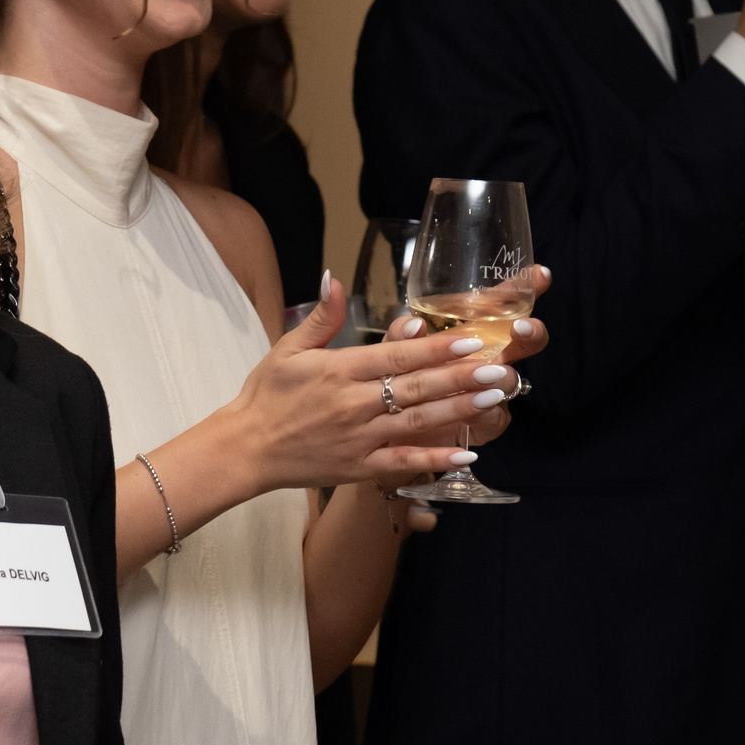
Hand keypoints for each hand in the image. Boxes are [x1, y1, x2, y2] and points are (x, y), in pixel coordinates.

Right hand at [225, 272, 551, 490]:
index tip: (470, 339)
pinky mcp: (359, 467)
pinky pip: (403, 463)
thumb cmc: (267, 395)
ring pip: (417, 422)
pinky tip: (467, 453)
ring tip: (495, 399)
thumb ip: (321, 316)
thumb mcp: (288, 348)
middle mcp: (353, 403)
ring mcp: (359, 438)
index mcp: (339, 370)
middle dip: (461, 378)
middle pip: (416, 388)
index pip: (396, 355)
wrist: (245, 448)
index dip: (436, 348)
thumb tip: (333, 277)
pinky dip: (435, 459)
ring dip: (459, 411)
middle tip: (499, 368)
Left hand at [377, 267, 553, 484]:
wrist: (392, 433)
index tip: (540, 274)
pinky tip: (482, 407)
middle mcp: (489, 359)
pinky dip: (487, 412)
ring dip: (504, 376)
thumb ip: (400, 338)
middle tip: (521, 328)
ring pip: (510, 381)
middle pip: (523, 341)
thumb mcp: (393, 355)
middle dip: (530, 333)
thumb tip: (414, 323)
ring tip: (495, 373)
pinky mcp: (485, 424)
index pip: (500, 305)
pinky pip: (495, 417)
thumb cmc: (400, 385)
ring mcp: (492, 392)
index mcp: (471, 334)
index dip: (523, 288)